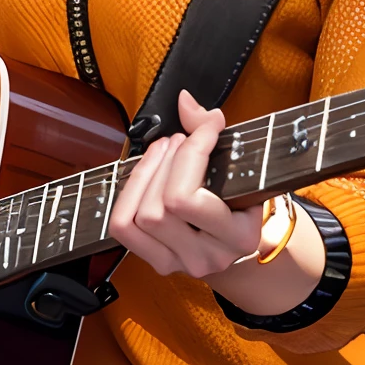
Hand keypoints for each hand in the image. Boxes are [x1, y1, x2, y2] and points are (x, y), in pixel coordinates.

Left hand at [110, 91, 325, 314]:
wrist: (235, 241)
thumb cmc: (241, 200)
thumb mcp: (239, 168)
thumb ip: (209, 132)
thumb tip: (183, 101)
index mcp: (239, 238)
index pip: (189, 198)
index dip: (192, 151)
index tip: (207, 127)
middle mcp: (208, 256)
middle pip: (162, 206)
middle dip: (167, 161)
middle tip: (178, 141)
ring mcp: (179, 263)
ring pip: (141, 215)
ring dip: (147, 173)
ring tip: (163, 153)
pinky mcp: (157, 262)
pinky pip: (123, 227)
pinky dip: (129, 194)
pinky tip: (145, 175)